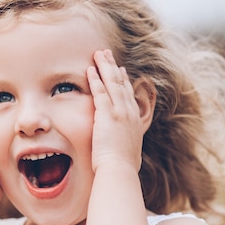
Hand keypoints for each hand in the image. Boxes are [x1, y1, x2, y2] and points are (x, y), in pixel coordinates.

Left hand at [87, 50, 145, 171]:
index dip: (124, 81)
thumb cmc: (122, 167)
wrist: (120, 170)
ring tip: (98, 54)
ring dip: (105, 67)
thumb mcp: (129, 152)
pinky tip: (90, 69)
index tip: (120, 70)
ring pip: (112, 83)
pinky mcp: (107, 115)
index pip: (129, 95)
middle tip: (107, 54)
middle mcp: (130, 112)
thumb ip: (126, 145)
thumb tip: (126, 152)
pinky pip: (100, 92)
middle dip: (114, 68)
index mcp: (135, 120)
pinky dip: (95, 80)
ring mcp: (120, 112)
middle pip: (121, 84)